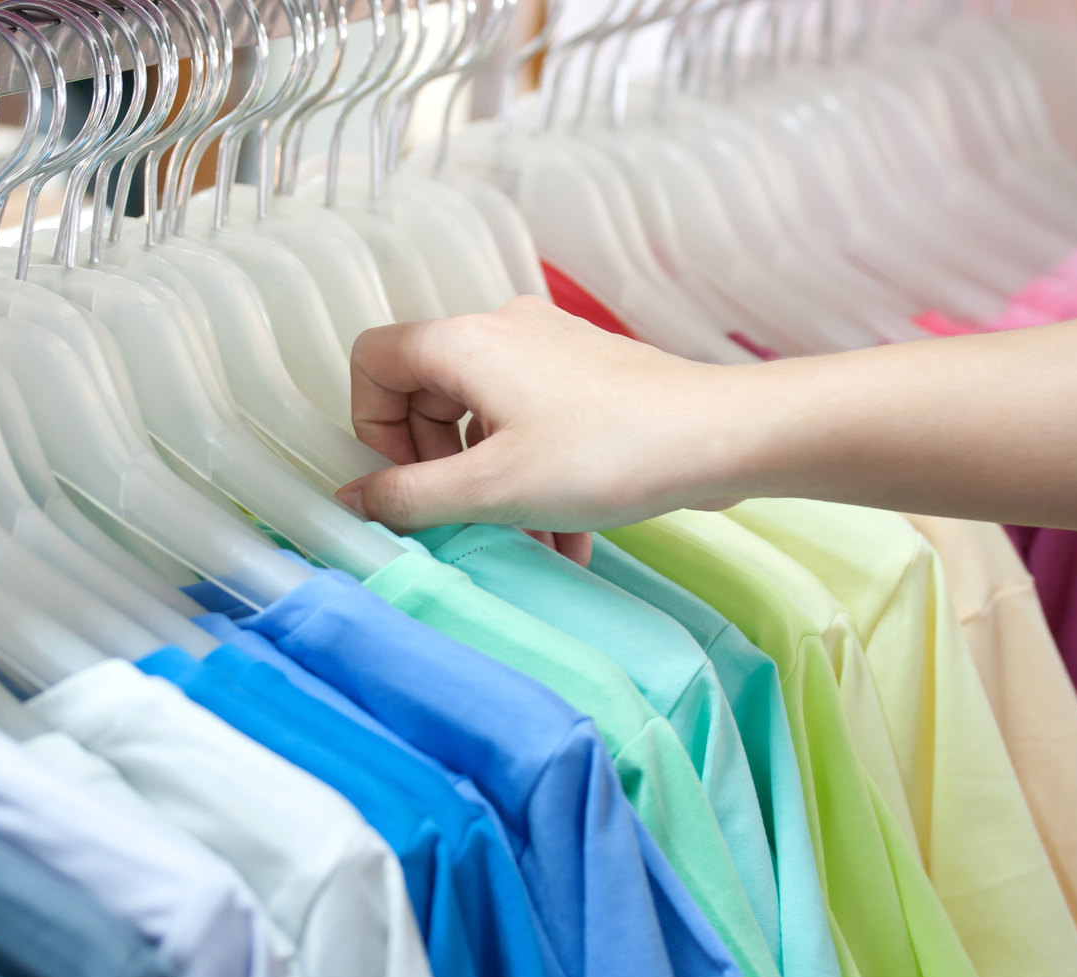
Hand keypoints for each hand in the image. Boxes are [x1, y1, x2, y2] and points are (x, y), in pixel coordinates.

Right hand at [336, 297, 743, 553]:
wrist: (721, 437)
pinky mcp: (588, 379)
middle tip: (462, 520)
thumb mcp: (493, 489)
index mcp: (466, 343)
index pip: (375, 360)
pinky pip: (533, 427)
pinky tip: (566, 542)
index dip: (372, 426)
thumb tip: (356, 500)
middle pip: (429, 396)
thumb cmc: (610, 453)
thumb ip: (411, 498)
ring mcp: (550, 352)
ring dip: (493, 488)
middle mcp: (504, 332)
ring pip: (486, 421)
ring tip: (526, 545)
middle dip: (438, 469)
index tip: (404, 483)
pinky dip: (535, 480)